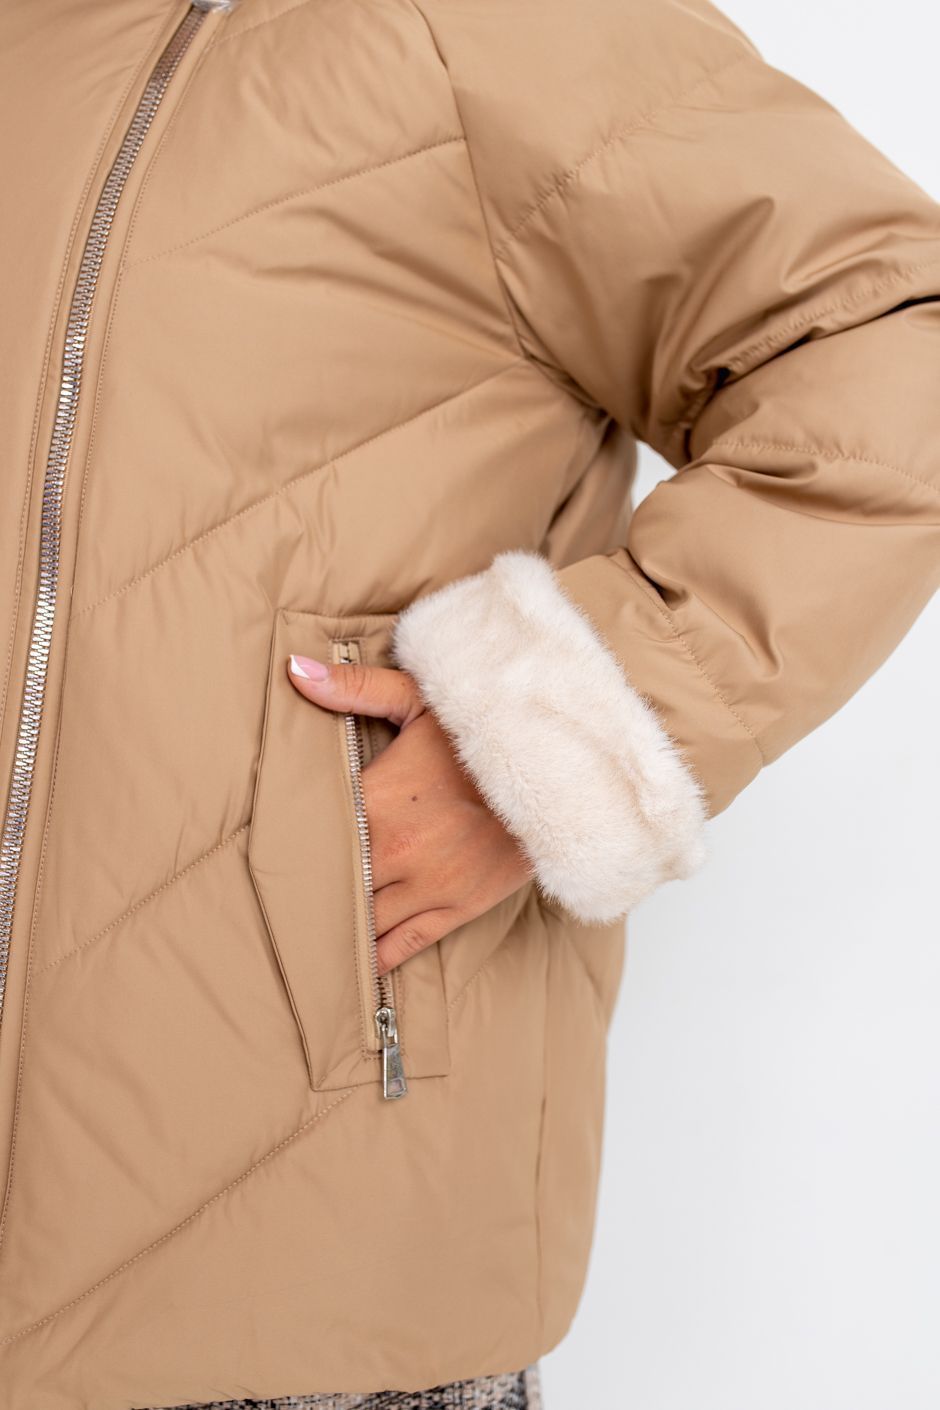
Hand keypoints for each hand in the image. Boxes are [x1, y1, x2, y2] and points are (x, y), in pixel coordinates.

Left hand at [288, 655, 534, 975]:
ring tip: (303, 934)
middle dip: (305, 891)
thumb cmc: (487, 733)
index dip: (288, 842)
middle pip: (330, 884)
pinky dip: (374, 958)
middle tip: (271, 901)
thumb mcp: (422, 700)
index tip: (263, 849)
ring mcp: (429, 886)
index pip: (313, 832)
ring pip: (362, 921)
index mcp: (379, 799)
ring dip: (335, 926)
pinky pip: (403, 945)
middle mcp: (397, 851)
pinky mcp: (458, 908)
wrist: (562, 774)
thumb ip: (355, 687)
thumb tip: (295, 671)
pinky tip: (351, 964)